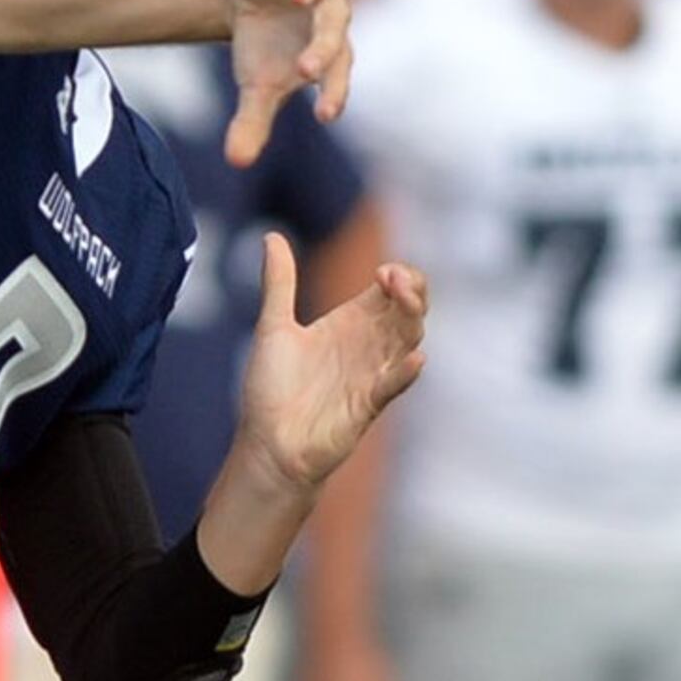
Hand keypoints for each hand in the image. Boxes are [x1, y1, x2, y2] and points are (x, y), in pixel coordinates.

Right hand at [225, 0, 352, 161]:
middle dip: (322, 48)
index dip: (333, 93)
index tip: (324, 115)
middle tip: (305, 68)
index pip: (338, 74)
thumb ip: (252, 122)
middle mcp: (328, 16)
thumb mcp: (257, 86)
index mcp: (328, 53)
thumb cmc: (266, 49)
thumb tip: (236, 163)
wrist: (251, 1)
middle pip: (334, 31)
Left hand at [235, 242, 426, 501]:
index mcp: (351, 322)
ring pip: (410, 340)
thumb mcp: (274, 327)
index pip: (393, 290)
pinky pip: (395, 384)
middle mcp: (368, 345)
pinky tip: (414, 358)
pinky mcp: (369, 403)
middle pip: (410, 310)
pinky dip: (406, 371)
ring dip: (412, 320)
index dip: (399, 275)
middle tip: (392, 279)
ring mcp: (372, 373)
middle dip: (412, 290)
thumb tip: (271, 236)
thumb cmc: (271, 391)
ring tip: (404, 301)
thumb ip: (279, 283)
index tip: (381, 272)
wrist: (266, 444)